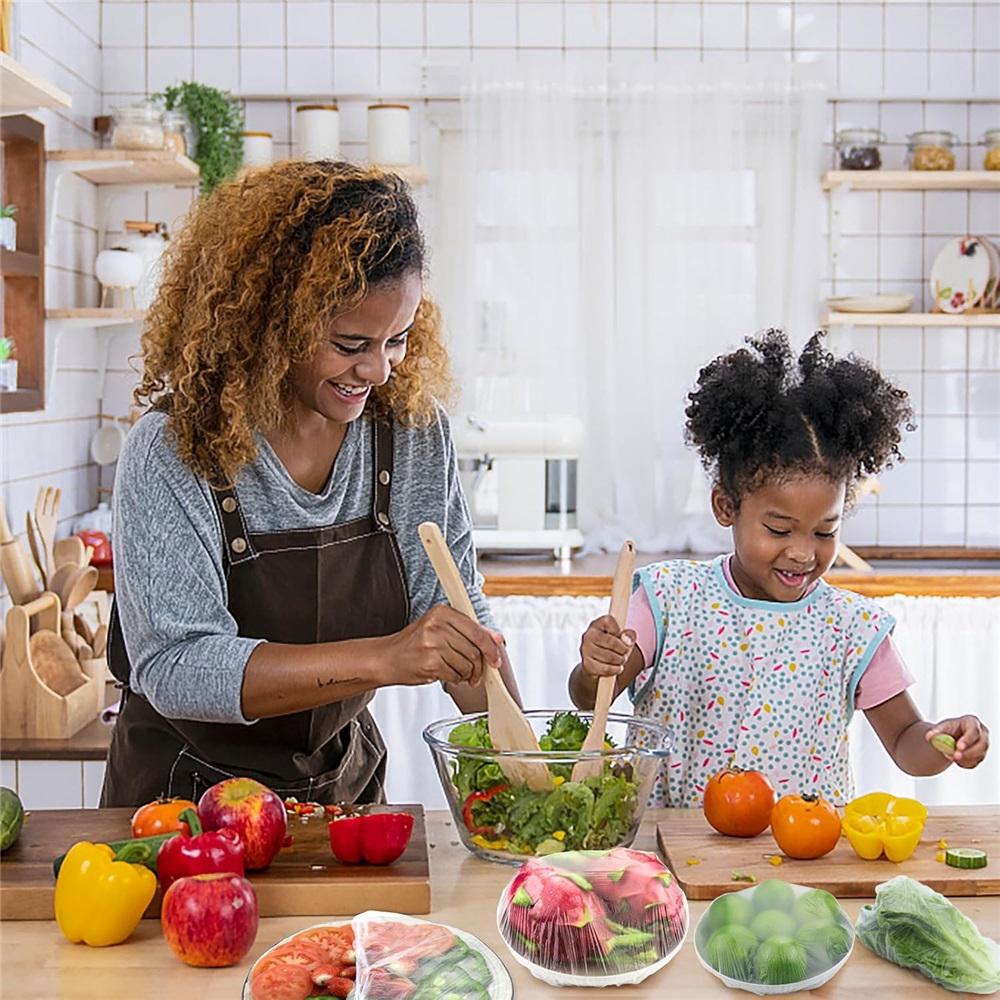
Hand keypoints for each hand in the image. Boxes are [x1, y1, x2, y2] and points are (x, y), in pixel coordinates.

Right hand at [382, 605, 501, 687]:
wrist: (387, 658)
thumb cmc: (414, 644)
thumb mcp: (442, 629)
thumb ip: (470, 632)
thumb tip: (497, 638)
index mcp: (442, 612)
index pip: (477, 630)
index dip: (491, 647)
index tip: (495, 658)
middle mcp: (437, 625)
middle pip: (474, 650)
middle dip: (479, 666)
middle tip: (476, 673)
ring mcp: (432, 644)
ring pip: (467, 664)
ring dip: (466, 674)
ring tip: (456, 671)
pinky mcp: (430, 663)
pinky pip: (455, 675)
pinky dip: (455, 679)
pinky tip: (446, 674)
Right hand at [580, 615, 634, 679]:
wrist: (596, 665)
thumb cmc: (610, 647)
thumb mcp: (622, 638)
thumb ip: (628, 635)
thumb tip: (627, 640)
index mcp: (597, 624)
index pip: (609, 621)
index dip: (618, 630)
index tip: (620, 637)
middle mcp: (588, 635)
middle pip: (611, 641)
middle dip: (623, 649)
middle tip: (624, 652)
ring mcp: (586, 650)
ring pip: (609, 657)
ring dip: (620, 661)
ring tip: (620, 660)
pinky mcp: (587, 664)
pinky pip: (606, 668)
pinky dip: (615, 669)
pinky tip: (617, 668)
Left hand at [926, 715, 989, 767]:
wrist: (951, 737)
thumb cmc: (948, 729)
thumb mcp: (942, 727)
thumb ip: (936, 732)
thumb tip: (929, 737)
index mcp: (972, 722)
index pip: (974, 731)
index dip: (967, 740)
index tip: (958, 747)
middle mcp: (982, 734)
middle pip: (981, 745)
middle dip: (968, 753)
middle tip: (955, 757)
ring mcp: (983, 746)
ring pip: (978, 756)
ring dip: (963, 759)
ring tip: (948, 755)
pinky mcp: (980, 756)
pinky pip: (974, 763)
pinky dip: (963, 763)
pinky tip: (955, 759)